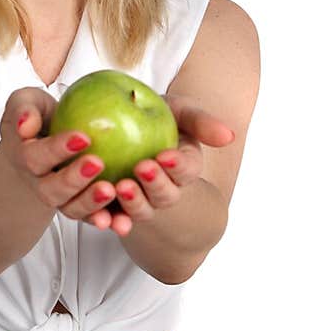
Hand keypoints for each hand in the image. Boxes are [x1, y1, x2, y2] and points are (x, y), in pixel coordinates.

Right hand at [0, 89, 122, 227]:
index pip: (35, 157)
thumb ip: (23, 110)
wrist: (44, 140)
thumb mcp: (26, 102)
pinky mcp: (82, 206)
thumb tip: (26, 124)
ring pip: (72, 209)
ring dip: (91, 204)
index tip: (83, 137)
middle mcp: (40, 183)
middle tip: (98, 163)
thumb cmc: (38, 117)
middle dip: (74, 179)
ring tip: (111, 191)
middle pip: (52, 190)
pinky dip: (108, 220)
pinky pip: (93, 217)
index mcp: (25, 158)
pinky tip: (125, 220)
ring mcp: (61, 198)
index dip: (56, 149)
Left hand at [85, 93, 235, 235]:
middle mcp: (164, 191)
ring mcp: (139, 203)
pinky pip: (111, 218)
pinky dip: (107, 221)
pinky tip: (101, 218)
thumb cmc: (157, 115)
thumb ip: (200, 121)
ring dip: (132, 204)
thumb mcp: (178, 110)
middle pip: (164, 196)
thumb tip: (229, 135)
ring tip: (120, 187)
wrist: (121, 124)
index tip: (166, 155)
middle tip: (142, 168)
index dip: (178, 166)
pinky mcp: (113, 209)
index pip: (186, 170)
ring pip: (139, 211)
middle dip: (155, 185)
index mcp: (184, 168)